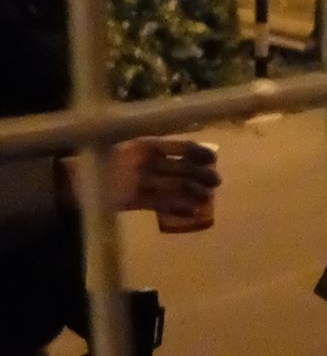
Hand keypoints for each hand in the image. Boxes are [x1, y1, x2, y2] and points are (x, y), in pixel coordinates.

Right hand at [63, 138, 220, 215]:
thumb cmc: (114, 160)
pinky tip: (193, 212)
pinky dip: (182, 208)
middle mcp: (147, 161)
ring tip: (207, 196)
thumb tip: (193, 157)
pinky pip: (165, 205)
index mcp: (148, 144)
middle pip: (186, 169)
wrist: (81, 178)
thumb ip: (160, 150)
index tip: (213, 160)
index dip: (203, 154)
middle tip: (215, 182)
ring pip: (179, 187)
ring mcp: (141, 180)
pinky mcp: (135, 199)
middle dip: (205, 176)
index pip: (184, 147)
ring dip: (198, 192)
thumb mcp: (136, 147)